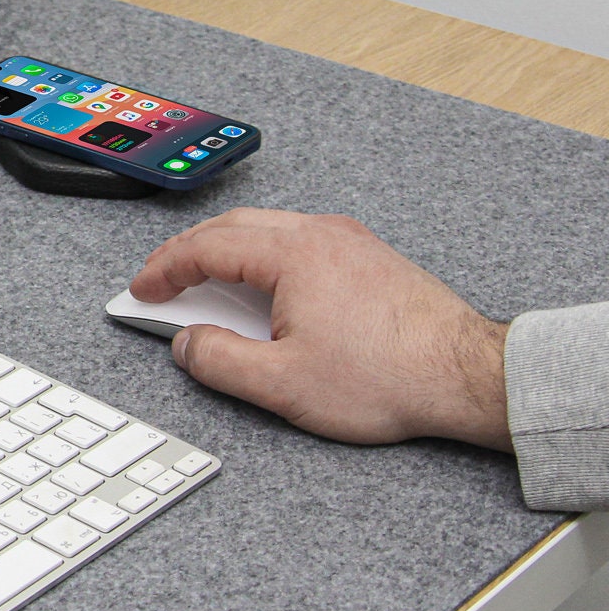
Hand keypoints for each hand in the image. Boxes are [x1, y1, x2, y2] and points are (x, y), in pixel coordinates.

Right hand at [130, 208, 509, 447]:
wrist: (469, 376)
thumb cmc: (391, 376)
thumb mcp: (283, 384)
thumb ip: (219, 361)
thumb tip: (187, 344)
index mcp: (293, 254)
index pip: (205, 247)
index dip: (163, 269)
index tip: (142, 291)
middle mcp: (321, 235)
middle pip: (232, 226)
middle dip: (187, 252)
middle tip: (161, 282)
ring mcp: (349, 242)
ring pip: (266, 228)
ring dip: (225, 250)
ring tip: (203, 284)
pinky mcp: (369, 257)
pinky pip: (298, 240)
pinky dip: (262, 255)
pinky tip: (261, 287)